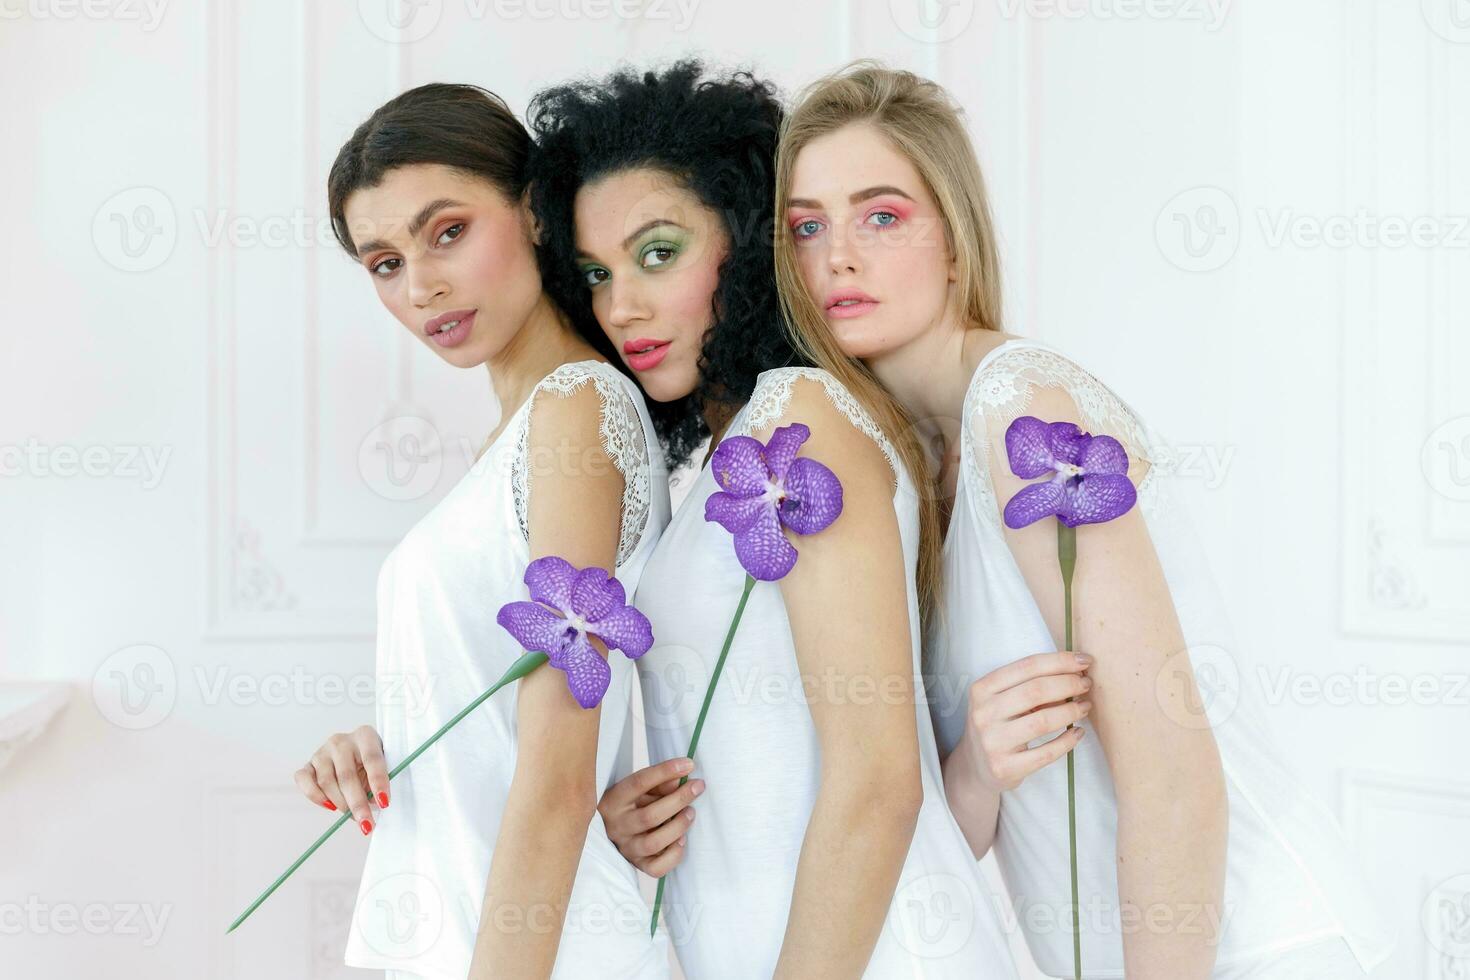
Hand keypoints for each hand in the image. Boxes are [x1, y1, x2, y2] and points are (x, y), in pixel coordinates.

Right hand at [294, 724, 389, 835]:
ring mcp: (322, 752)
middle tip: (367, 824)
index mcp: (365, 735)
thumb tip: (377, 804)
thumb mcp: (385, 765)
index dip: (378, 782)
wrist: (355, 755)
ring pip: (327, 782)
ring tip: (354, 816)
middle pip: (347, 776)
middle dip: (358, 804)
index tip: (384, 803)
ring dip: (341, 804)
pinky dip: (315, 797)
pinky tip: (330, 806)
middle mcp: (341, 741)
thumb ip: (383, 780)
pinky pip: (304, 781)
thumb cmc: (372, 763)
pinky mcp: (308, 764)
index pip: (372, 759)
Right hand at [597, 757, 702, 877]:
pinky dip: (674, 854)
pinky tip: (682, 840)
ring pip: (654, 843)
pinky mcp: (638, 865)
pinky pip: (657, 867)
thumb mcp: (641, 788)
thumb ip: (660, 782)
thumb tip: (682, 776)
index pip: (639, 783)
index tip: (689, 764)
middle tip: (698, 787)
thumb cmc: (634, 803)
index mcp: (613, 800)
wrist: (615, 829)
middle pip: (649, 816)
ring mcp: (626, 848)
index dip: (665, 771)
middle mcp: (616, 826)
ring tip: (691, 813)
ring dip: (678, 826)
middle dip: (679, 800)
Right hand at [960, 651, 1092, 792]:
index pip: (1027, 666)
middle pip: (1036, 691)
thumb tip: (1073, 672)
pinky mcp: (1005, 767)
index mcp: (982, 689)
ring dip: (1071, 711)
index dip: (1060, 661)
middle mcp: (983, 713)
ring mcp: (993, 742)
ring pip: (1042, 721)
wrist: (976, 766)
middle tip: (1086, 684)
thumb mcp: (1001, 701)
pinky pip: (1046, 753)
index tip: (1084, 660)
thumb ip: (1029, 686)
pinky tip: (1078, 732)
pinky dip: (1067, 741)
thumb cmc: (996, 725)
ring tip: (1085, 706)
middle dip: (1069, 684)